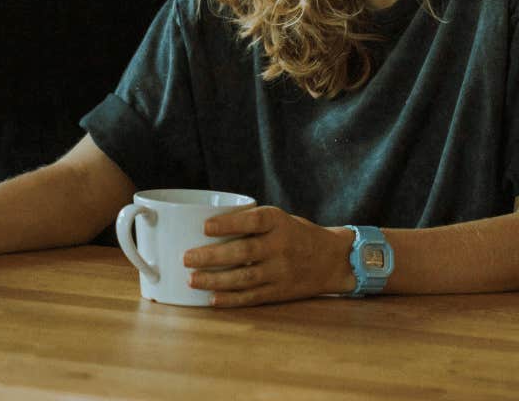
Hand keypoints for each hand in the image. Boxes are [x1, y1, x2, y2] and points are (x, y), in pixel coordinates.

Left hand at [183, 205, 354, 307]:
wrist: (332, 260)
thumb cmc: (295, 234)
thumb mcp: (279, 218)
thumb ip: (249, 222)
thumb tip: (203, 227)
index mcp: (279, 222)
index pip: (254, 221)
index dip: (229, 224)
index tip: (205, 227)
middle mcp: (282, 247)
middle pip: (244, 252)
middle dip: (213, 256)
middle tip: (187, 258)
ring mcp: (281, 272)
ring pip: (245, 278)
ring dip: (216, 280)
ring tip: (192, 279)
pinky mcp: (280, 292)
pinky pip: (253, 297)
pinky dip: (231, 299)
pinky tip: (212, 299)